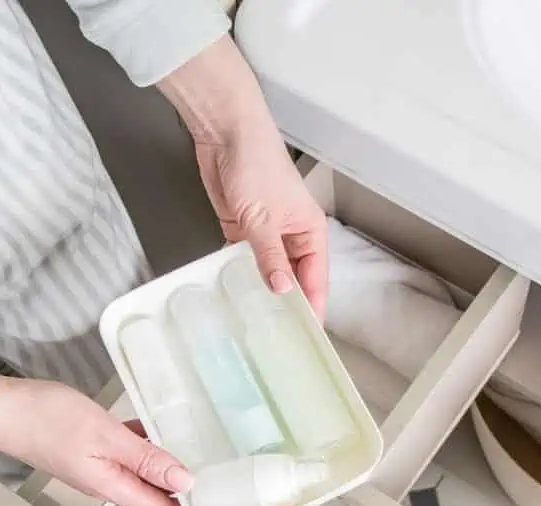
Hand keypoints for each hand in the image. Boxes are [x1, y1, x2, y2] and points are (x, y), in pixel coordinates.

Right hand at [0, 366, 191, 505]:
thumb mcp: (105, 436)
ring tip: (197, 456)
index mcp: (112, 486)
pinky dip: (143, 445)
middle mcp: (105, 482)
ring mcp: (95, 466)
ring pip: (139, 472)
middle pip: (152, 495)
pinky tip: (156, 429)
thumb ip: (146, 459)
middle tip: (218, 481)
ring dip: (164, 467)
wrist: (3, 409)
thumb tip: (185, 481)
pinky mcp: (87, 448)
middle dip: (182, 492)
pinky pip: (124, 452)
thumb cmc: (47, 420)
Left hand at [158, 37, 328, 316]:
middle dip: (286, 304)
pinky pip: (243, 260)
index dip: (313, 306)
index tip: (308, 334)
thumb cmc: (257, 164)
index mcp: (309, 231)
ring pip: (266, 271)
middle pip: (292, 278)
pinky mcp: (240, 229)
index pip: (316, 278)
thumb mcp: (263, 218)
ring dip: (260, 291)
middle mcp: (290, 235)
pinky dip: (238, 274)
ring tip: (255, 322)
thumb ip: (270, 257)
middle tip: (278, 337)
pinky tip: (233, 293)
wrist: (225, 134)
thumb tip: (282, 290)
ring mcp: (264, 234)